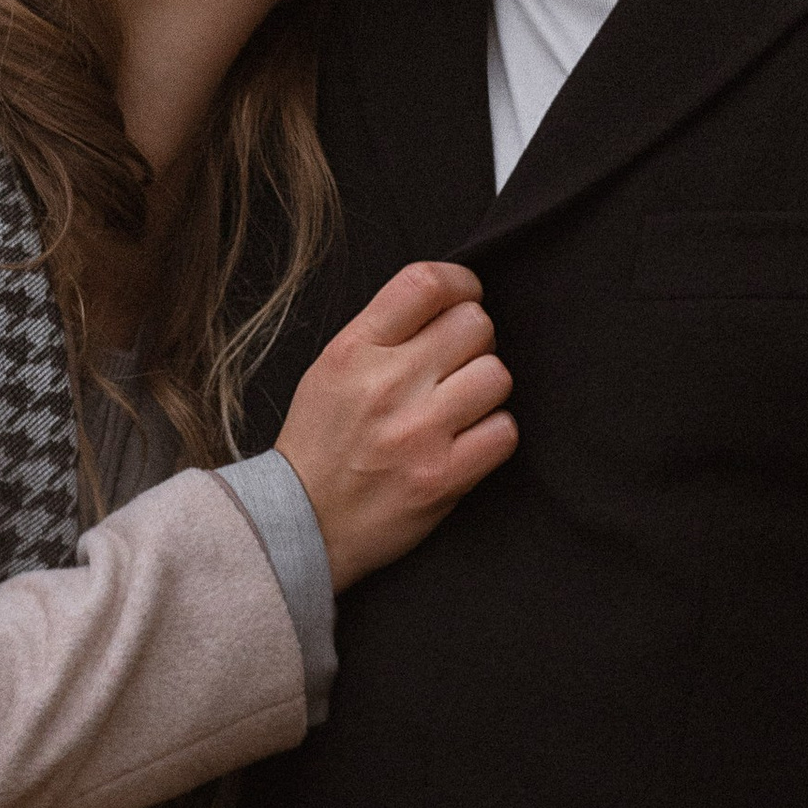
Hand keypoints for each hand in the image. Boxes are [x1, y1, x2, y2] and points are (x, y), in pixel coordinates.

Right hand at [277, 261, 516, 590]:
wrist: (302, 523)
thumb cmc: (322, 442)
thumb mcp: (331, 369)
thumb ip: (383, 332)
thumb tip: (450, 304)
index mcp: (354, 349)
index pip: (427, 284)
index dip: (462, 283)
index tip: (465, 299)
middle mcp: (387, 384)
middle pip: (474, 324)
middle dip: (474, 342)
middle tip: (456, 366)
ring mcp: (418, 432)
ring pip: (496, 375)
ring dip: (486, 389)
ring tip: (461, 405)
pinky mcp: (444, 477)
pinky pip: (504, 431)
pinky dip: (493, 434)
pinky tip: (467, 441)